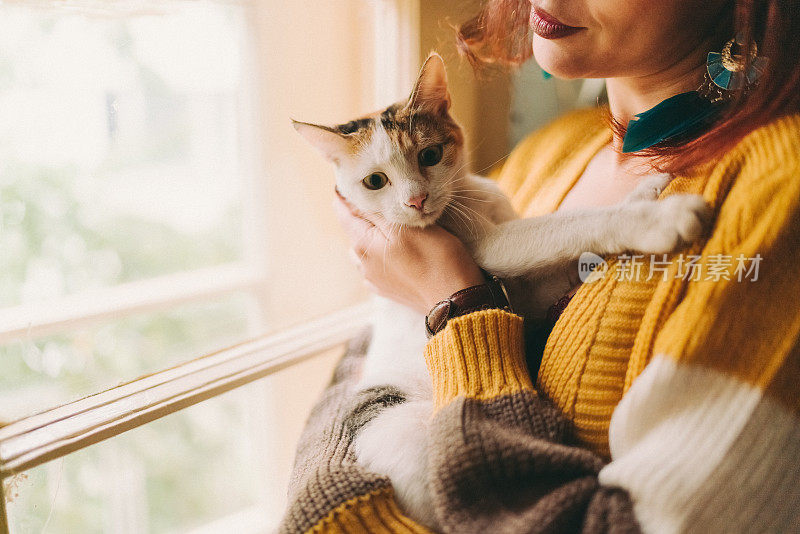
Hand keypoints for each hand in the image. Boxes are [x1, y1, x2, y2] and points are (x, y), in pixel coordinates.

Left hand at [333, 192, 484, 313]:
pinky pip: (374, 267)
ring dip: (370, 236)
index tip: (349, 182)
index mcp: (364, 245)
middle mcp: (363, 264)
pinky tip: (393, 251)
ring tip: (386, 225)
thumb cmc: (437, 259)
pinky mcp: (388, 290)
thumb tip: (353, 200)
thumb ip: (378, 214)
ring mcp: (374, 280)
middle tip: (377, 198)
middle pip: (354, 231)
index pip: (344, 213)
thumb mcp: (408, 227)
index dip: (345, 196)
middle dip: (360, 214)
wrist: (456, 300)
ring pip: (363, 250)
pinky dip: (379, 255)